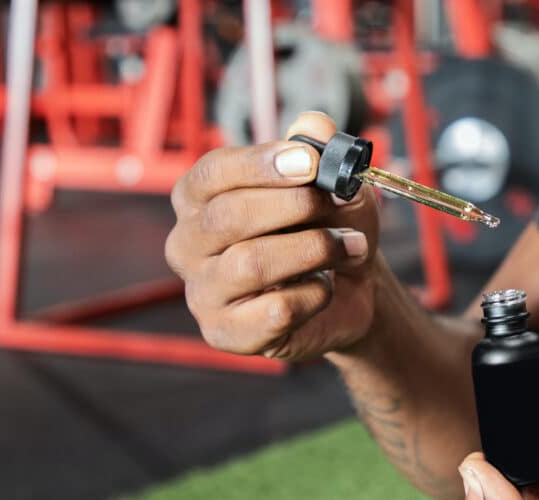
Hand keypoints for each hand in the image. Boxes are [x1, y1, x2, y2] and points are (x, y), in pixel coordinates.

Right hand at [166, 112, 380, 360]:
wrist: (351, 290)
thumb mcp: (335, 185)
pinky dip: (315, 295)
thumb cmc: (329, 228)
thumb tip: (315, 126)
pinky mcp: (226, 334)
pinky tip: (326, 288)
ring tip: (351, 247)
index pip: (214, 173)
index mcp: (199, 198)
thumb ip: (323, 153)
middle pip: (229, 217)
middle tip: (341, 204)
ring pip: (252, 265)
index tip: (309, 163)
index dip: (262, 165)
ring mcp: (202, 292)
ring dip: (315, 250)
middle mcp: (187, 244)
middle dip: (295, 207)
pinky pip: (274, 311)